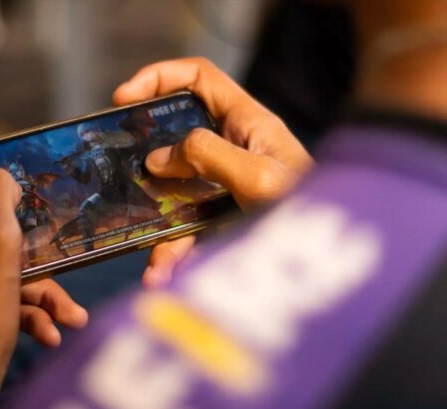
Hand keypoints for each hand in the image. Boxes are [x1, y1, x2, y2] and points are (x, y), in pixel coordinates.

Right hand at [113, 58, 313, 287]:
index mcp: (244, 122)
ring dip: (160, 230)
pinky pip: (187, 231)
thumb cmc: (310, 208)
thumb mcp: (257, 175)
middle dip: (147, 160)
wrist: (338, 258)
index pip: (197, 78)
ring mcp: (223, 186)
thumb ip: (208, 156)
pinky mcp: (221, 220)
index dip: (159, 77)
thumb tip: (158, 159)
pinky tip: (164, 280)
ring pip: (175, 194)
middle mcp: (230, 148)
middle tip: (122, 177)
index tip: (124, 98)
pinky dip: (174, 256)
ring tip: (154, 271)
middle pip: (176, 137)